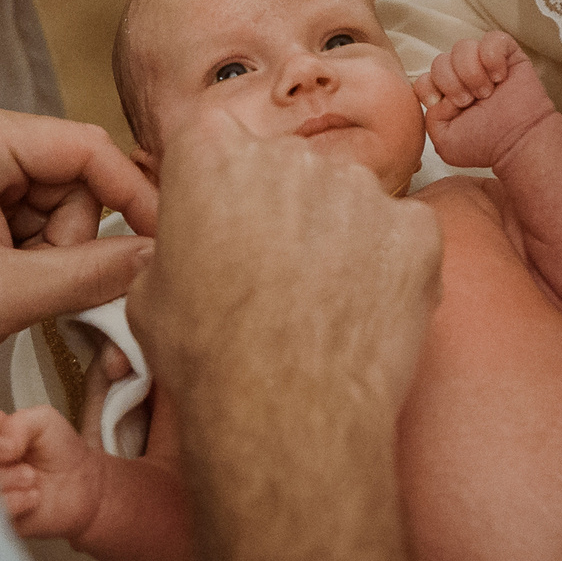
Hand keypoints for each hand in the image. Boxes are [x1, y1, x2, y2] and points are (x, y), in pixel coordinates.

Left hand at [0, 101, 157, 367]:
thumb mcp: (5, 296)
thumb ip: (89, 274)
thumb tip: (156, 257)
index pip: (82, 146)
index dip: (131, 192)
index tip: (165, 235)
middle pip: (75, 175)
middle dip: (71, 236)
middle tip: (32, 281)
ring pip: (63, 200)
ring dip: (54, 250)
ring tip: (8, 284)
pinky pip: (40, 216)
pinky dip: (38, 254)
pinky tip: (4, 277)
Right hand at [0, 401, 108, 539]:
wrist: (82, 488)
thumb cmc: (60, 451)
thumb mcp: (44, 421)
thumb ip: (20, 422)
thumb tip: (4, 442)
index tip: (5, 426)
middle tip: (19, 456)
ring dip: (6, 478)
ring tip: (31, 478)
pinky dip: (13, 501)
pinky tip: (32, 497)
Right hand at [130, 111, 439, 421]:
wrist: (285, 418)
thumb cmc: (211, 361)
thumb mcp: (147, 296)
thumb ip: (170, 249)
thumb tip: (182, 254)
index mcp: (211, 153)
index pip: (213, 142)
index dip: (216, 186)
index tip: (221, 220)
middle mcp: (288, 154)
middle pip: (285, 167)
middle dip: (280, 209)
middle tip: (270, 273)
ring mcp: (359, 188)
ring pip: (346, 199)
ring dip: (336, 236)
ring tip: (319, 303)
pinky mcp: (415, 229)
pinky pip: (400, 235)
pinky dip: (388, 266)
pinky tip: (363, 312)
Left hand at [416, 32, 558, 168]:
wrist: (518, 142)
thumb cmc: (486, 144)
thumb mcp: (446, 142)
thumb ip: (429, 119)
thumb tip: (439, 96)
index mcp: (446, 94)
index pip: (424, 78)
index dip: (431, 89)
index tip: (448, 106)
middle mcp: (463, 75)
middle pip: (440, 61)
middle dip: (453, 84)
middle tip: (471, 101)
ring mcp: (484, 63)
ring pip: (462, 47)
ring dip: (472, 72)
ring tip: (487, 92)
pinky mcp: (508, 54)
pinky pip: (492, 38)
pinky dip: (492, 57)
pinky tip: (500, 78)